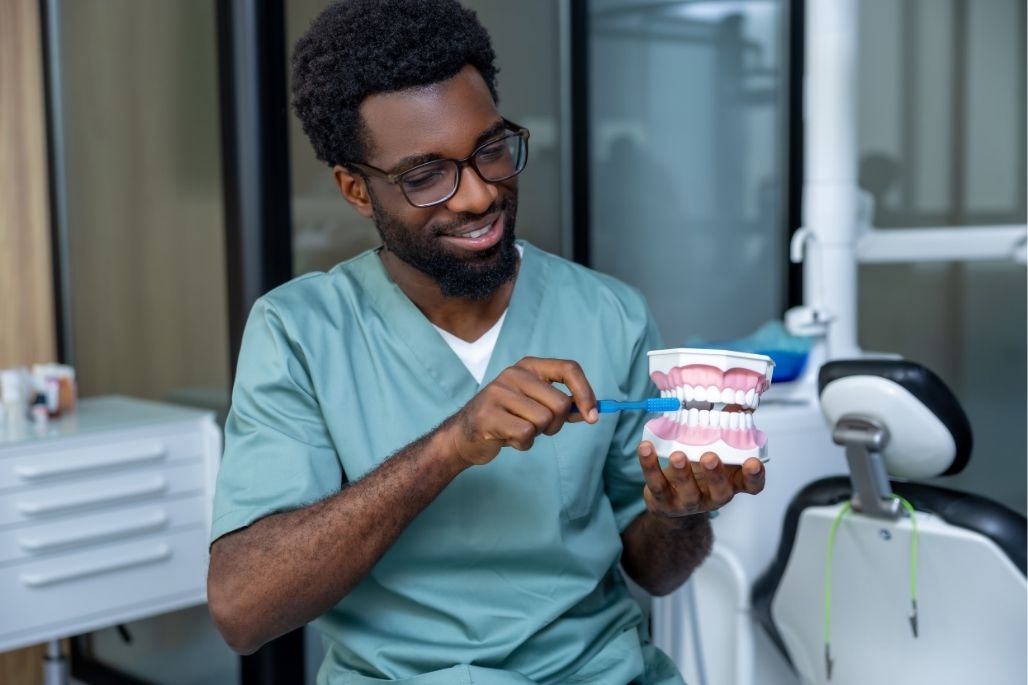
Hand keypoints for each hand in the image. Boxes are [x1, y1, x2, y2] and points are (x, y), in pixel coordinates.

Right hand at [444, 357, 597, 466]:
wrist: (465, 434)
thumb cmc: (508, 418)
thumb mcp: (536, 404)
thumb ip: (564, 405)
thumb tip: (592, 411)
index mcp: (529, 366)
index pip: (569, 368)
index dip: (586, 393)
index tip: (593, 416)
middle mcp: (514, 374)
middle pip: (561, 403)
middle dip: (556, 424)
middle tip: (539, 428)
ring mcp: (498, 393)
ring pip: (544, 420)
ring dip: (537, 434)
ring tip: (518, 430)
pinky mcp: (488, 415)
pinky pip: (526, 435)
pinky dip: (523, 444)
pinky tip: (508, 438)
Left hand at [637, 440, 763, 520]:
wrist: (671, 502)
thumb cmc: (698, 471)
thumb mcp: (715, 451)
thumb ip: (725, 428)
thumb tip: (737, 402)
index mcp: (731, 482)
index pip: (752, 485)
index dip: (754, 476)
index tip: (753, 462)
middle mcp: (713, 495)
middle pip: (720, 491)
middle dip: (715, 474)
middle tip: (710, 457)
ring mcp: (689, 501)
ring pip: (688, 491)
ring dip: (682, 473)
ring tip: (677, 455)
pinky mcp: (663, 501)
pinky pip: (656, 484)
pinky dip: (650, 465)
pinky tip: (646, 448)